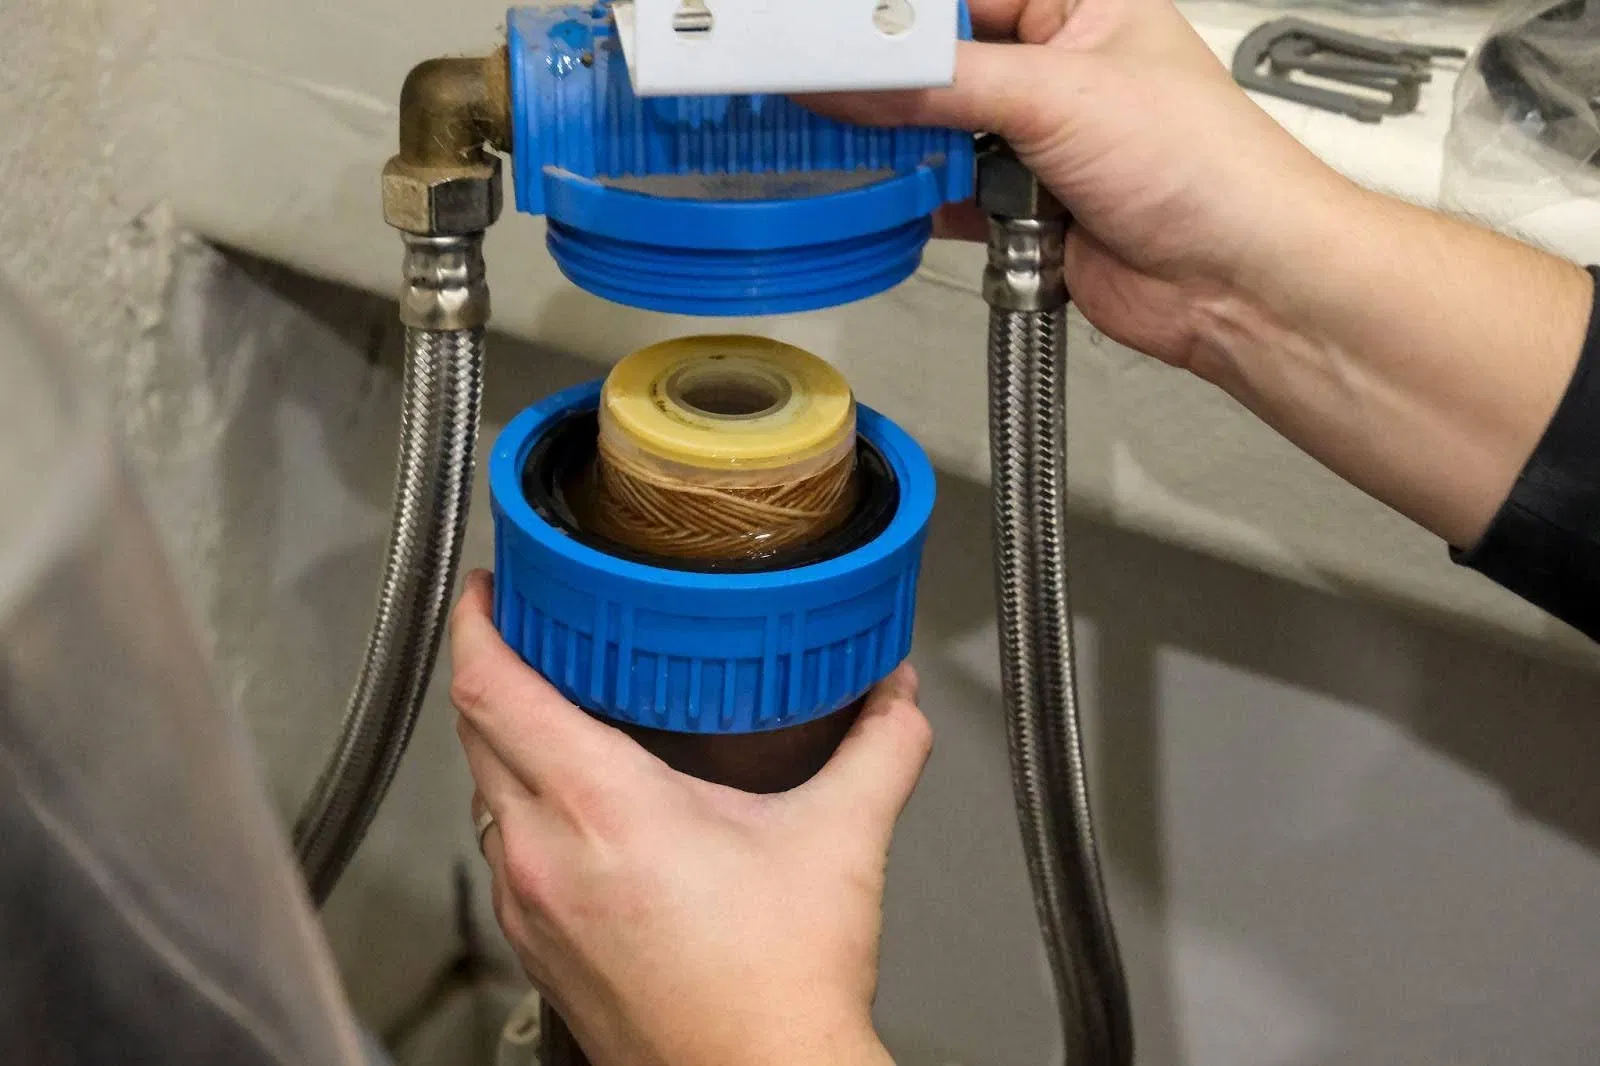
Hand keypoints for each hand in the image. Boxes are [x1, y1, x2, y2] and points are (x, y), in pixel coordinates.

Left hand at [450, 570, 931, 1065]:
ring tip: (558, 700)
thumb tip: (895, 693)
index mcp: (600, 809)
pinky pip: (504, 846)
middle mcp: (543, 855)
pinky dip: (523, 800)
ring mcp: (530, 906)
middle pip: (475, 729)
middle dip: (494, 664)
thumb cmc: (779, 988)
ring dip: (506, 736)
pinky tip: (580, 799)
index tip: (494, 585)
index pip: (493, 688)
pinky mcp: (538, 946)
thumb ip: (881, 747)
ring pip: (485, 791)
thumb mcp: (843, 840)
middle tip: (534, 623)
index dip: (480, 621)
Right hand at [817, 0, 1592, 547]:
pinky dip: (924, 202)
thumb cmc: (1203, 168)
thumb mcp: (1055, 95)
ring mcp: (1041, 144)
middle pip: (944, 63)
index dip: (901, 15)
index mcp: (1082, 7)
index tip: (836, 32)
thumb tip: (856, 71)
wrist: (1236, 284)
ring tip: (851, 142)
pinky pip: (950, 197)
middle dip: (893, 82)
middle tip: (825, 87)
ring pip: (941, 133)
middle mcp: (1059, 70)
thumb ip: (940, 84)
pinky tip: (894, 196)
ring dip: (907, 147)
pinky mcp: (1025, 212)